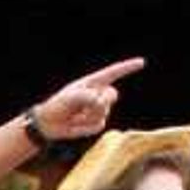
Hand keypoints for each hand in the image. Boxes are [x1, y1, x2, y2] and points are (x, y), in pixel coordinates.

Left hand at [30, 57, 145, 144]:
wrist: (48, 123)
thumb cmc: (58, 105)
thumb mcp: (71, 97)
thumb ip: (87, 97)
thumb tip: (100, 104)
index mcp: (93, 83)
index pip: (114, 72)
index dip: (128, 67)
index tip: (141, 62)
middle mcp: (98, 94)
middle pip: (112, 95)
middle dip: (100, 101)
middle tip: (82, 105)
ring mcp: (98, 109)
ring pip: (104, 112)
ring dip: (88, 116)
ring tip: (75, 115)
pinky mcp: (96, 122)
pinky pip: (99, 125)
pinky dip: (86, 127)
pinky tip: (76, 124)